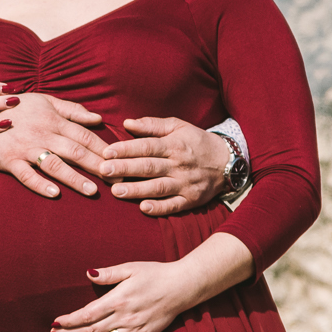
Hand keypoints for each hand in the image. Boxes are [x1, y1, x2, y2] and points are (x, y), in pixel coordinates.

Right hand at [0, 92, 109, 198]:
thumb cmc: (17, 107)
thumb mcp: (45, 101)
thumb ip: (72, 110)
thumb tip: (98, 119)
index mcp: (53, 120)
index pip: (84, 136)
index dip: (104, 149)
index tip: (122, 162)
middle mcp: (42, 134)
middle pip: (75, 151)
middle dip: (98, 167)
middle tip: (116, 182)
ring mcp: (25, 148)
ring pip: (54, 164)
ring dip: (74, 178)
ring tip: (91, 191)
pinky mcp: (8, 160)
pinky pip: (25, 175)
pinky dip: (39, 184)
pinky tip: (54, 194)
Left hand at [50, 232, 252, 331]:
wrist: (182, 287)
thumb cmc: (155, 274)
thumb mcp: (131, 268)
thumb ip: (108, 273)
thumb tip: (88, 274)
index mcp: (119, 299)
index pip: (87, 315)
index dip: (69, 321)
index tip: (55, 323)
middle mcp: (125, 317)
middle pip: (90, 331)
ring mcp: (134, 329)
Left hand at [97, 117, 232, 215]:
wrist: (228, 162)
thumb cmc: (197, 142)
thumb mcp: (178, 126)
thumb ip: (152, 125)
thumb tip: (127, 123)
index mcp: (174, 145)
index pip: (147, 146)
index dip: (126, 149)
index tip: (106, 152)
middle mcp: (179, 164)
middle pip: (149, 167)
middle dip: (125, 169)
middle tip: (103, 171)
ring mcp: (185, 183)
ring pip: (158, 187)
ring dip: (136, 190)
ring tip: (116, 192)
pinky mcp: (191, 199)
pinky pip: (174, 205)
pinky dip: (159, 208)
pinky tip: (144, 208)